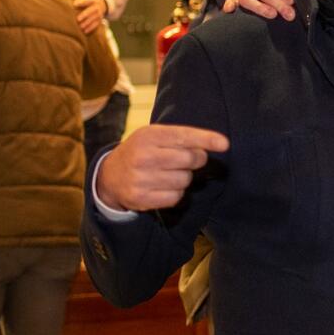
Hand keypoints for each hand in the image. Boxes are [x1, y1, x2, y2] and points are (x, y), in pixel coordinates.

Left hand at [71, 0, 108, 33]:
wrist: (102, 4)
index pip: (87, 0)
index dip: (81, 2)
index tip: (74, 4)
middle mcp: (96, 7)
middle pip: (91, 11)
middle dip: (85, 15)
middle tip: (77, 19)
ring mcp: (98, 15)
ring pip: (94, 19)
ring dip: (87, 23)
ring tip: (80, 27)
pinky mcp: (99, 20)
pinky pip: (96, 25)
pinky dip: (91, 28)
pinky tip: (85, 31)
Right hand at [95, 125, 229, 211]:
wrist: (109, 176)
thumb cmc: (142, 152)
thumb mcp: (154, 137)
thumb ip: (181, 138)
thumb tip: (219, 143)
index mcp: (147, 136)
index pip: (183, 136)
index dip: (206, 139)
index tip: (224, 144)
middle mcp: (142, 156)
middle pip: (189, 160)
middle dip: (196, 160)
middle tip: (188, 160)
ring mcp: (140, 178)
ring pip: (185, 180)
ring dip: (184, 178)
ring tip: (169, 174)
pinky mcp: (141, 198)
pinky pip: (176, 197)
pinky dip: (176, 193)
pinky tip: (163, 187)